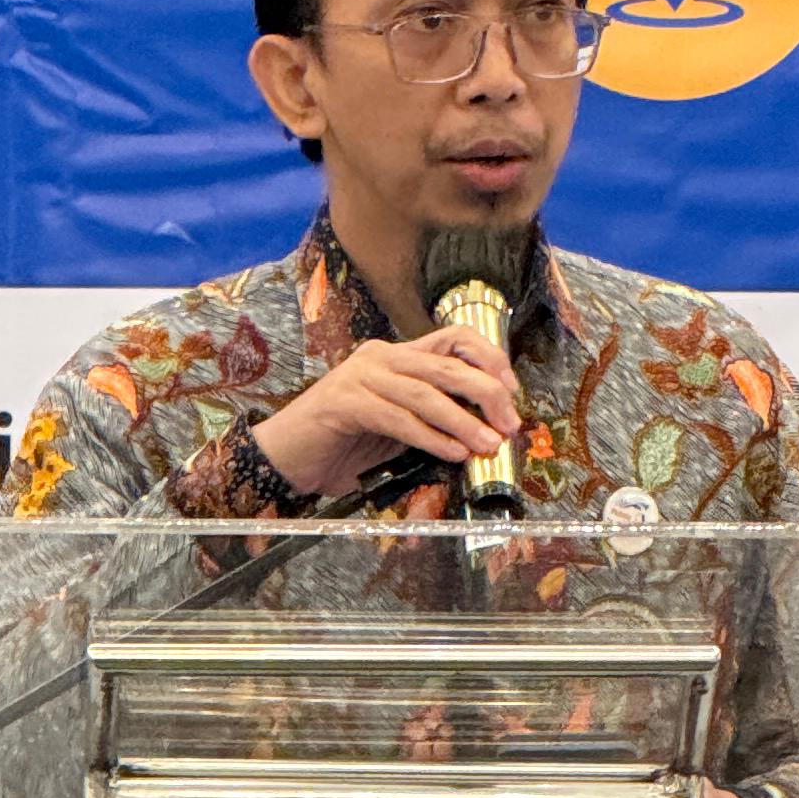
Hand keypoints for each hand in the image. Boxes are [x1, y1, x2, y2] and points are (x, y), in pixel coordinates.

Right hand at [250, 329, 519, 498]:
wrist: (287, 459)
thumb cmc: (344, 445)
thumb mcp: (400, 429)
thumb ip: (434, 422)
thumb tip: (485, 432)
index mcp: (396, 356)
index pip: (453, 338)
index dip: (488, 358)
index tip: (512, 390)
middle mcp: (380, 357)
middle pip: (447, 364)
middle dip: (486, 393)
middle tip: (508, 425)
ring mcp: (359, 376)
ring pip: (425, 393)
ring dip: (462, 422)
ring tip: (486, 445)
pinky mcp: (344, 402)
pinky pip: (398, 418)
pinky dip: (430, 437)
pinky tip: (451, 453)